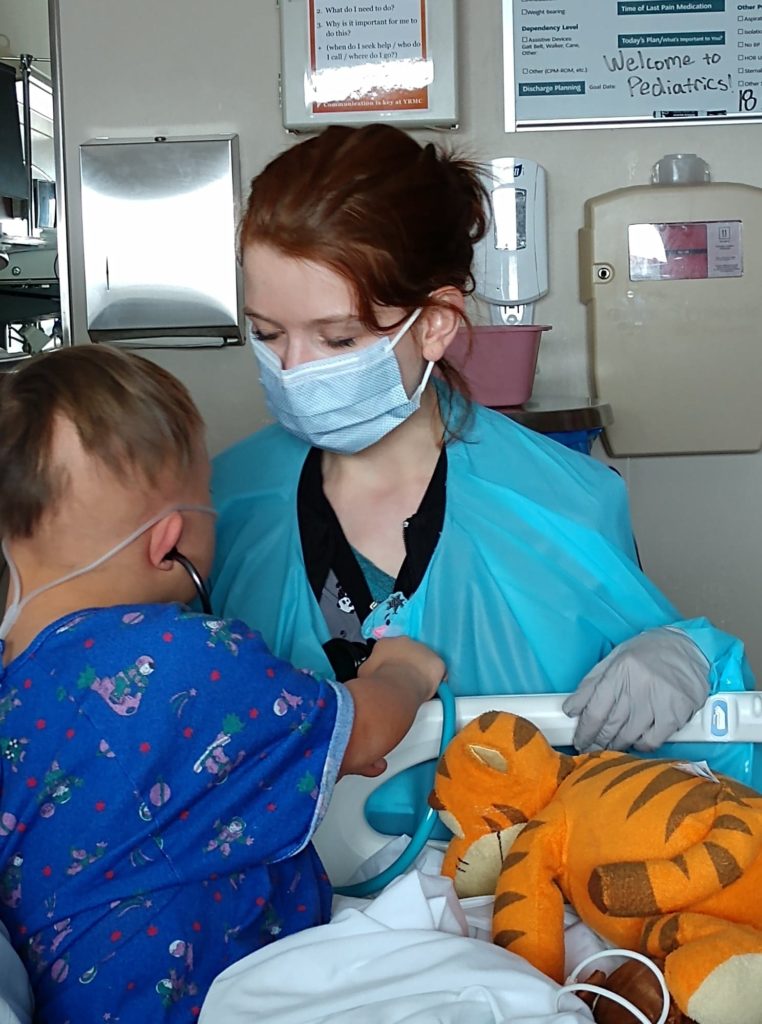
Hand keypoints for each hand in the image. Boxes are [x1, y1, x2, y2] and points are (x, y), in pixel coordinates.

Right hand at [359, 636, 444, 701]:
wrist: (397, 686)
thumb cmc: (378, 680)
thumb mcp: (364, 672)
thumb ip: (369, 668)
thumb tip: (369, 672)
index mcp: (385, 643)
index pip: (387, 649)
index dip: (388, 662)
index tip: (388, 672)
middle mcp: (405, 641)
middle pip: (407, 652)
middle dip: (405, 663)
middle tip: (401, 679)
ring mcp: (423, 650)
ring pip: (423, 660)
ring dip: (419, 670)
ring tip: (414, 687)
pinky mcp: (437, 662)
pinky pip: (437, 673)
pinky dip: (434, 681)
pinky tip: (428, 691)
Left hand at [562, 627, 709, 751]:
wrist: (688, 647)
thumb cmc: (647, 653)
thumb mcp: (614, 660)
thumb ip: (591, 685)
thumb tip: (570, 709)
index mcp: (619, 671)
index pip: (595, 710)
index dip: (585, 730)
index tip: (579, 741)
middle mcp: (639, 686)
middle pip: (611, 725)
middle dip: (598, 741)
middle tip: (591, 749)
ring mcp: (659, 700)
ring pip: (630, 735)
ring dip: (617, 746)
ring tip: (610, 748)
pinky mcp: (678, 712)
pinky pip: (654, 740)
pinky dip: (642, 745)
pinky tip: (636, 742)